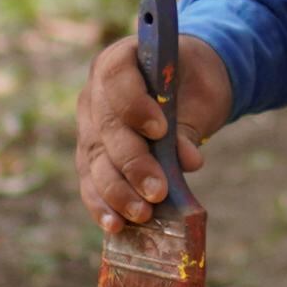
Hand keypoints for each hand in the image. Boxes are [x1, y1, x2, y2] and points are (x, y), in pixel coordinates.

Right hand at [77, 32, 232, 232]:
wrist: (188, 88)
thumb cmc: (192, 84)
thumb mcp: (198, 96)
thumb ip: (186, 127)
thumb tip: (187, 162)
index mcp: (118, 61)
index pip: (115, 80)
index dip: (134, 106)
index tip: (159, 131)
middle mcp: (94, 94)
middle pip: (106, 129)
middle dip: (132, 163)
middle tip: (158, 191)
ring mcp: (88, 127)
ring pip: (94, 161)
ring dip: (117, 191)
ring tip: (142, 214)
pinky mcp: (90, 157)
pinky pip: (90, 181)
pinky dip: (103, 205)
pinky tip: (115, 225)